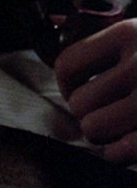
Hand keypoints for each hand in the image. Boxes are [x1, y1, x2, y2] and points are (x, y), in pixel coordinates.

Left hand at [54, 18, 136, 163]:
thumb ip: (111, 42)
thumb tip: (59, 34)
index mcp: (130, 35)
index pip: (68, 64)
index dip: (68, 83)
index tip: (79, 90)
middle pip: (79, 103)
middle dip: (89, 112)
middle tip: (107, 112)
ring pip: (93, 129)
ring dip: (102, 133)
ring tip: (119, 127)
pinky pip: (117, 153)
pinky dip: (118, 153)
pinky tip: (130, 144)